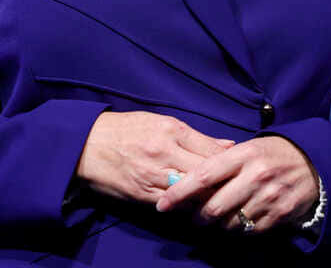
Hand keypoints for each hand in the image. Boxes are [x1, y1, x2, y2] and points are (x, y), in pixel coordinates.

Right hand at [75, 111, 233, 203]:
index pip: (211, 150)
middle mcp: (164, 153)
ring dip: (208, 198)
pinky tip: (199, 209)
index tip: (243, 169)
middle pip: (205, 173)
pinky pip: (172, 205)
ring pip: (191, 192)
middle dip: (224, 182)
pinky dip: (188, 207)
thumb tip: (228, 145)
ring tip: (225, 202)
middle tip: (240, 189)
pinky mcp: (142, 195)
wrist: (87, 145)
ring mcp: (153, 176)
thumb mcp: (161, 122)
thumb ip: (196, 136)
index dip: (231, 163)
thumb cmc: (127, 129)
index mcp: (171, 130)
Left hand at [155, 136, 317, 232]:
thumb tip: (187, 180)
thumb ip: (220, 162)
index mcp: (243, 155)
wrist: (313, 161)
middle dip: (197, 218)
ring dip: (217, 228)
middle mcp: (255, 176)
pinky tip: (237, 224)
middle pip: (214, 207)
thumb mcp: (247, 148)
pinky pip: (250, 232)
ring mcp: (268, 197)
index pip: (204, 175)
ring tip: (214, 222)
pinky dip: (239, 232)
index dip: (180, 192)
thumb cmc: (271, 153)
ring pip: (230, 224)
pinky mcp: (280, 214)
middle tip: (191, 219)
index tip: (162, 204)